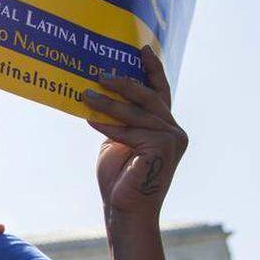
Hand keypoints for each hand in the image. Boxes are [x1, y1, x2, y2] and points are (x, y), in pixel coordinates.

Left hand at [83, 46, 187, 227]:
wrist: (126, 211)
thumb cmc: (120, 179)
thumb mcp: (119, 141)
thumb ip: (120, 121)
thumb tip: (102, 95)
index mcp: (166, 127)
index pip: (160, 93)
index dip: (152, 70)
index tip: (142, 49)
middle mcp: (174, 131)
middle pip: (149, 97)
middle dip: (124, 82)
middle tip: (100, 72)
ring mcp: (172, 139)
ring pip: (136, 113)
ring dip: (108, 103)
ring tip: (85, 94)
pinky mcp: (162, 148)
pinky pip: (129, 131)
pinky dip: (108, 125)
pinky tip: (89, 118)